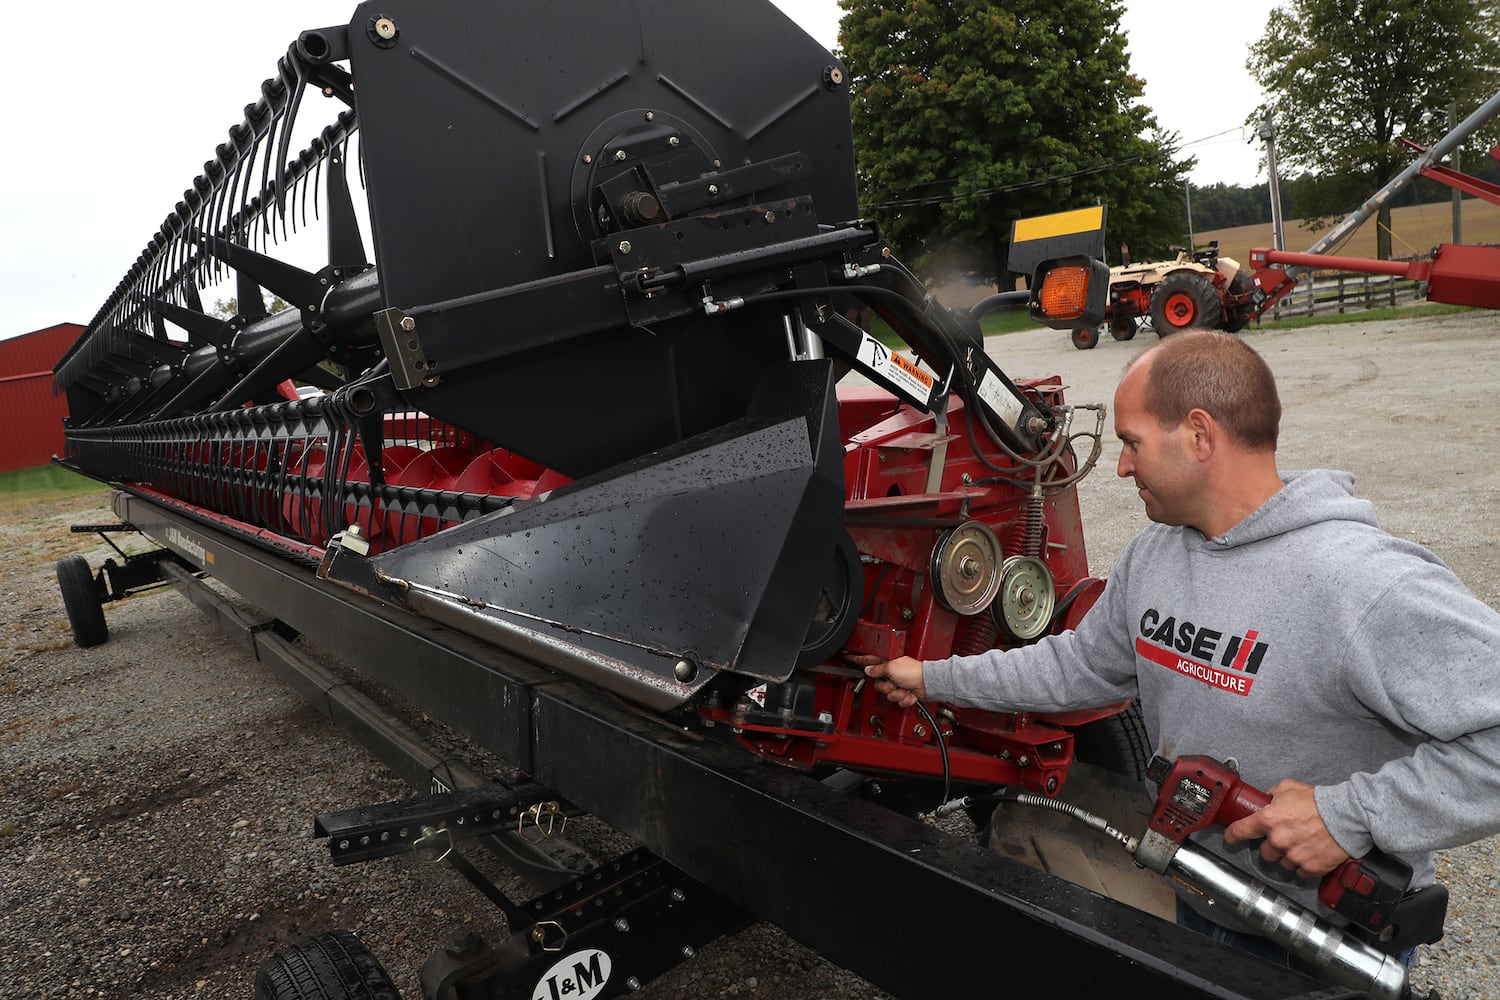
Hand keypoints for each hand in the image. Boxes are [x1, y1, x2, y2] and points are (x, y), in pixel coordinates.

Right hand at [843, 653, 926, 707]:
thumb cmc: (913, 672)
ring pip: (888, 695)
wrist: (928, 684)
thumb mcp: (891, 668)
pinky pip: (897, 701)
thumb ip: (877, 669)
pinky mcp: (904, 693)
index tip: (849, 658)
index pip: (869, 661)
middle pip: (878, 684)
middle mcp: (892, 673)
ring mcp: (898, 684)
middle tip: (892, 684)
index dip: (859, 660)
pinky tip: (909, 693)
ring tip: (904, 688)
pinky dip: (904, 698)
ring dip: (897, 694)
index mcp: (887, 663)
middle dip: (886, 687)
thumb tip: (868, 669)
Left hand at [1222, 779, 1351, 878]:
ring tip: (1302, 843)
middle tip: (1286, 836)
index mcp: (1268, 820)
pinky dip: (1304, 865)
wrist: (1345, 816)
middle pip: (1264, 852)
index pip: (1240, 831)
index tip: (1230, 839)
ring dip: (1288, 856)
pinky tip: (1311, 853)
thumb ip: (1272, 795)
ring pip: (1282, 863)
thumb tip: (1266, 800)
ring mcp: (1293, 856)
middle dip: (1272, 845)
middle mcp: (1278, 840)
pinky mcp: (1310, 867)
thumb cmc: (1318, 802)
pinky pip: (1300, 872)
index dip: (1232, 836)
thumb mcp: (1288, 788)